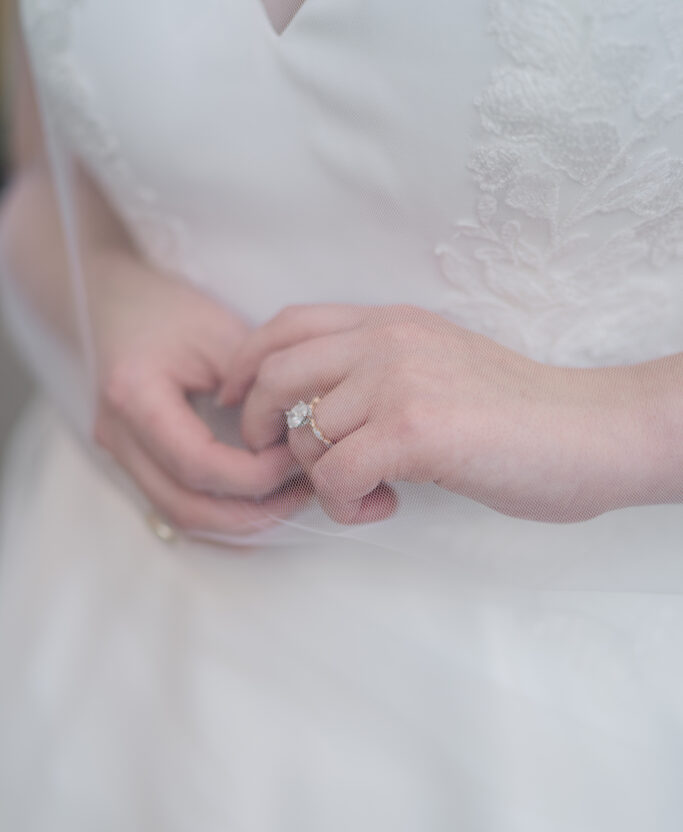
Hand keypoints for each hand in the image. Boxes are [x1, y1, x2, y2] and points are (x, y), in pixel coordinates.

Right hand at [90, 252, 308, 535]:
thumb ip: (255, 385)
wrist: (116, 303)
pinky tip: (261, 503)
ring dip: (239, 521)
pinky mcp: (135, 464)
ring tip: (288, 500)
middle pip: (186, 507)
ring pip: (181, 517)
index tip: (295, 457)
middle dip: (251, 513)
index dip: (254, 474)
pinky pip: (178, 508)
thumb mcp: (220, 333)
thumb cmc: (170, 310)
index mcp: (134, 396)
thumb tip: (299, 434)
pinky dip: (221, 515)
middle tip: (301, 492)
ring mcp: (122, 455)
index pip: (198, 464)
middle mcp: (119, 436)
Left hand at [221, 303, 645, 523]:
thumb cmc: (522, 415)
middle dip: (260, 425)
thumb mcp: (441, 368)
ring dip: (317, 477)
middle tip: (282, 463)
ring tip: (363, 492)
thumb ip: (382, 373)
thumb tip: (320, 414)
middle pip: (275, 373)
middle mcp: (387, 339)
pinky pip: (333, 475)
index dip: (246, 364)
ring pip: (302, 434)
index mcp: (392, 322)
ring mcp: (398, 380)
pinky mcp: (412, 429)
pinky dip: (344, 504)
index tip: (237, 404)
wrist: (590, 432)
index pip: (288, 324)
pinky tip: (385, 505)